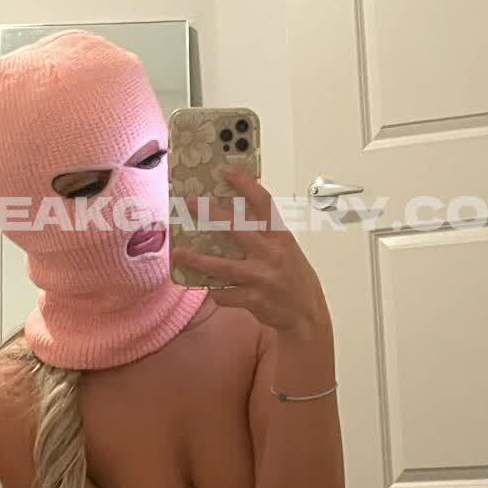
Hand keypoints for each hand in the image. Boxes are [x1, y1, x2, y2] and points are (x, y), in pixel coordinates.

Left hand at [174, 167, 329, 336]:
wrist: (307, 316)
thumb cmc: (295, 279)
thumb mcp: (286, 250)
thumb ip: (264, 235)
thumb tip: (233, 217)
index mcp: (281, 238)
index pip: (263, 204)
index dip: (245, 185)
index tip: (227, 171)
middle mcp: (271, 254)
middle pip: (237, 228)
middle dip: (211, 213)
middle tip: (191, 203)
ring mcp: (261, 278)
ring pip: (221, 266)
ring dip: (197, 259)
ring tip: (179, 253)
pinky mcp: (253, 299)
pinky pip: (224, 293)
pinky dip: (214, 290)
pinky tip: (211, 288)